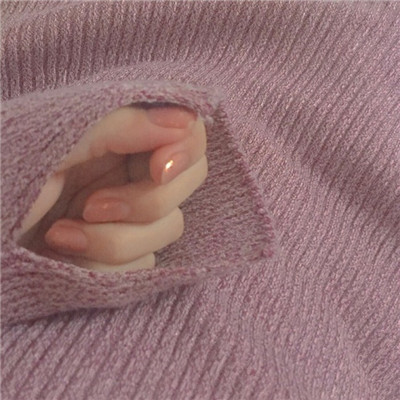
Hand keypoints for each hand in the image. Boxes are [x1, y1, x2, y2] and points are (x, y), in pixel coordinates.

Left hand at [17, 104, 206, 271]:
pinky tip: (66, 254)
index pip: (189, 135)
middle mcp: (133, 171)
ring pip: (168, 229)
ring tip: (63, 233)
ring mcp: (131, 214)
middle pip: (188, 183)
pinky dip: (105, 264)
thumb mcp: (55, 142)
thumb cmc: (6, 181)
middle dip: (145, 203)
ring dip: (117, 239)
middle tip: (93, 205)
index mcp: (124, 135)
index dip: (185, 152)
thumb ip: (121, 125)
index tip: (157, 169)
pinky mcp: (124, 251)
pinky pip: (144, 264)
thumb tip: (185, 117)